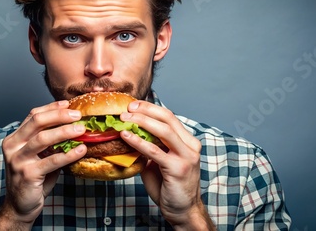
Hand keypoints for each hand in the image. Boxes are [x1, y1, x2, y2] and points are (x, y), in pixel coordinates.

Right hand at [0, 101, 86, 229]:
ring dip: (65, 132)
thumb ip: (49, 142)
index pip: (33, 115)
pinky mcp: (27, 174)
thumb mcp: (38, 156)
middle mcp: (13, 147)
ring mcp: (18, 160)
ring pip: (43, 139)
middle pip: (37, 122)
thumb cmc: (32, 179)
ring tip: (82, 130)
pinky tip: (81, 150)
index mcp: (14, 138)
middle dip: (59, 115)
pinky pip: (52, 161)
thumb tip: (73, 126)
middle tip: (78, 115)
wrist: (20, 206)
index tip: (69, 104)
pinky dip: (69, 154)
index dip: (52, 107)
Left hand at [120, 101, 214, 229]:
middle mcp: (190, 146)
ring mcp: (186, 156)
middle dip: (146, 110)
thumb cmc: (170, 186)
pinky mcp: (178, 168)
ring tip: (125, 119)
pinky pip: (155, 151)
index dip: (150, 108)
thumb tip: (129, 134)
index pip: (169, 117)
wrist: (183, 210)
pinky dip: (139, 141)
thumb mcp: (159, 162)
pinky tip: (126, 136)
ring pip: (164, 131)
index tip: (133, 105)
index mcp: (187, 141)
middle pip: (168, 119)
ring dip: (142, 122)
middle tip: (128, 108)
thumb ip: (150, 147)